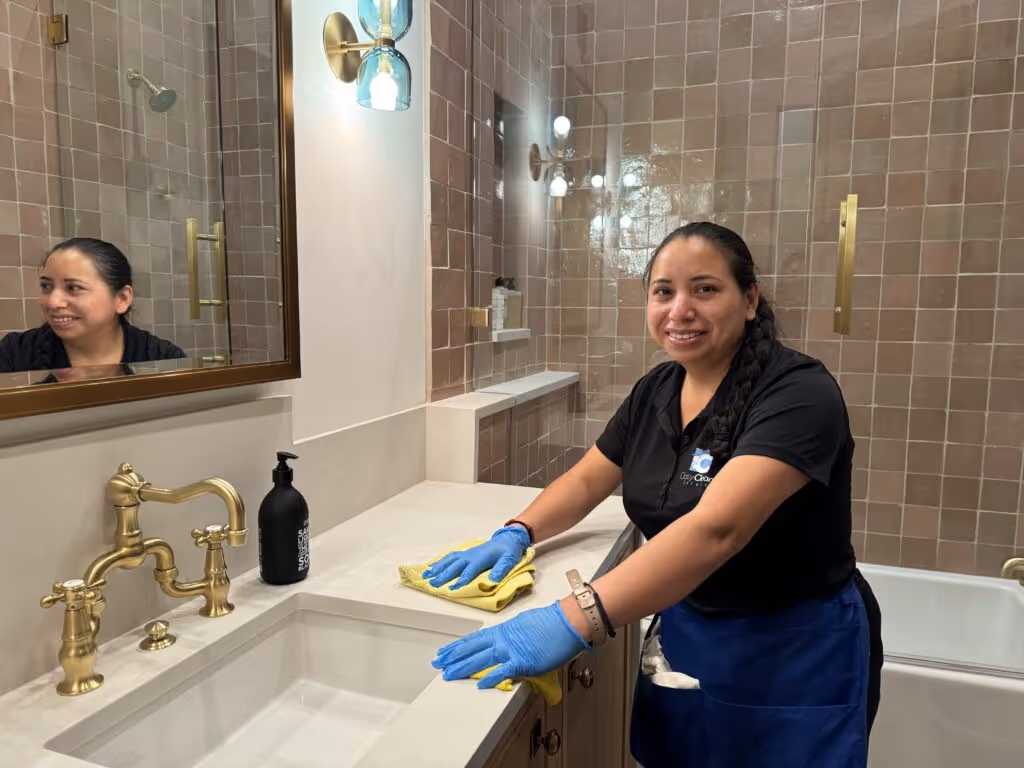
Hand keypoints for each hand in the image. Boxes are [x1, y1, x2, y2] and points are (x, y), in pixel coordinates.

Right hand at [423, 525, 530, 589]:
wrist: (508, 539)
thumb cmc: (509, 550)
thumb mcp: (509, 559)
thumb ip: (501, 569)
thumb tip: (492, 581)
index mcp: (481, 558)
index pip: (469, 571)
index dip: (461, 580)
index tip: (452, 589)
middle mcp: (471, 555)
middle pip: (455, 566)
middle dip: (443, 576)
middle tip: (433, 584)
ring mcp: (467, 554)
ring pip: (449, 561)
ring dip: (437, 569)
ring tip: (426, 576)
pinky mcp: (465, 554)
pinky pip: (450, 557)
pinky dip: (440, 562)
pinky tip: (432, 567)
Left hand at [431, 601, 589, 688]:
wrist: (568, 621)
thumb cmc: (551, 622)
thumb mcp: (525, 625)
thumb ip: (512, 636)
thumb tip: (508, 644)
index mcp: (503, 630)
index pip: (474, 639)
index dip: (457, 646)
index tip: (445, 651)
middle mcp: (502, 639)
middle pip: (472, 648)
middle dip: (453, 657)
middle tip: (438, 663)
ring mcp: (511, 650)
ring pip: (481, 659)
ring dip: (463, 667)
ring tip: (448, 674)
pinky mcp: (523, 661)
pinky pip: (503, 670)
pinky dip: (491, 677)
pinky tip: (479, 683)